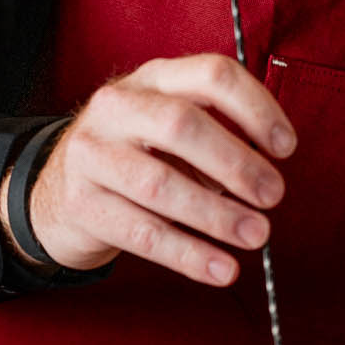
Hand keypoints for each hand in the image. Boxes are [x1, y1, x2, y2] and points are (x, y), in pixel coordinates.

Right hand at [20, 53, 295, 285]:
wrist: (57, 192)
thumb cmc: (138, 157)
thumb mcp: (171, 130)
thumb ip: (218, 139)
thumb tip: (266, 174)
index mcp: (153, 78)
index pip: (211, 75)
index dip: (256, 108)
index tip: (286, 147)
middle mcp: (117, 107)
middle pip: (182, 124)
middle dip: (236, 163)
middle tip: (272, 196)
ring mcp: (92, 152)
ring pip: (160, 183)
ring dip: (217, 215)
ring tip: (255, 236)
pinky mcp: (81, 203)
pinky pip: (142, 233)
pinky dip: (188, 255)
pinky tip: (220, 269)